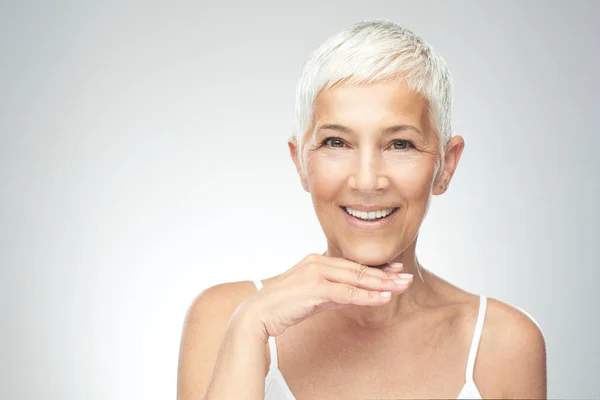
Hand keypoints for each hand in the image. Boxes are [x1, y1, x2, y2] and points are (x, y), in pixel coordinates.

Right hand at [240, 253, 412, 338]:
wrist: (259, 314)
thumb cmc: (284, 306)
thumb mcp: (313, 296)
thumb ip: (333, 293)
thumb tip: (353, 296)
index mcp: (317, 260)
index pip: (352, 264)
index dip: (376, 268)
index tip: (395, 270)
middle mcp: (318, 261)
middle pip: (358, 268)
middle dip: (385, 274)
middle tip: (406, 278)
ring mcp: (316, 273)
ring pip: (356, 278)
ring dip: (381, 283)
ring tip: (401, 287)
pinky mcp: (315, 287)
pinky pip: (347, 293)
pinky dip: (367, 295)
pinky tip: (383, 297)